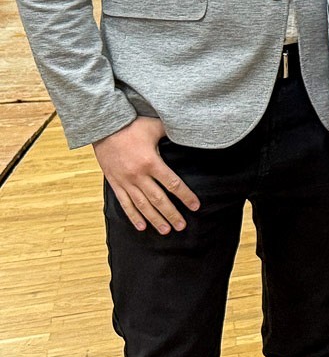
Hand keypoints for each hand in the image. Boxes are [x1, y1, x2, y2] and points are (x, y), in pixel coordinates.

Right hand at [93, 117, 200, 233]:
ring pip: (142, 205)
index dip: (185, 196)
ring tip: (166, 231)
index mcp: (151, 162)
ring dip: (155, 219)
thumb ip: (172, 132)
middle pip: (159, 199)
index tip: (195, 206)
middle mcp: (138, 175)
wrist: (103, 129)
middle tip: (182, 226)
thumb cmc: (132, 126)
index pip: (173, 184)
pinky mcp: (115, 183)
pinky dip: (133, 216)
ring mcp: (125, 181)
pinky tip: (141, 226)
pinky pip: (124, 203)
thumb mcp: (155, 126)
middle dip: (172, 214)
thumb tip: (190, 132)